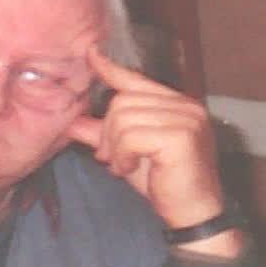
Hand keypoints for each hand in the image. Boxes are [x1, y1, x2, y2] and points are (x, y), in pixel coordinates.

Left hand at [68, 49, 243, 257]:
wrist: (192, 212)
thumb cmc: (162, 182)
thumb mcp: (127, 153)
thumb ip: (104, 135)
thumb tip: (74, 122)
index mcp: (175, 104)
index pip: (138, 80)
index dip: (112, 69)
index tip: (91, 54)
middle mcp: (185, 105)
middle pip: (123, 101)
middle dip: (107, 131)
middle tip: (110, 157)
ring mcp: (186, 119)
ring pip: (124, 118)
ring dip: (115, 147)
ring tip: (123, 165)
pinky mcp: (181, 137)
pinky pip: (132, 136)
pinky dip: (123, 155)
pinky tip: (130, 169)